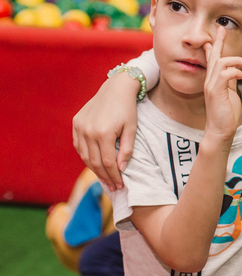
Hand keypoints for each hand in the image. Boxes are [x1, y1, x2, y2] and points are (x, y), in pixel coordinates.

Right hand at [72, 71, 141, 191]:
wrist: (116, 89)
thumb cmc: (128, 109)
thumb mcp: (132, 129)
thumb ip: (127, 149)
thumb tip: (121, 169)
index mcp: (104, 133)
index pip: (108, 163)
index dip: (114, 176)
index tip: (120, 185)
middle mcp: (88, 131)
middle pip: (95, 162)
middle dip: (105, 176)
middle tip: (113, 186)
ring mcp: (80, 127)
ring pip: (84, 156)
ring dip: (94, 169)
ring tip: (105, 178)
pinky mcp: (76, 123)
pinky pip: (78, 146)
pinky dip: (85, 156)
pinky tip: (94, 164)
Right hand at [203, 27, 241, 141]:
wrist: (221, 131)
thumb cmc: (226, 114)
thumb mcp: (230, 93)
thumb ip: (230, 81)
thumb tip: (236, 71)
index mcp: (213, 80)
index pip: (213, 59)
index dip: (215, 46)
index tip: (218, 34)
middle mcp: (209, 80)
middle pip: (212, 56)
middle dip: (218, 42)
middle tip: (222, 29)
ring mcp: (211, 86)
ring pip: (219, 63)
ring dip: (235, 60)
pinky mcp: (215, 92)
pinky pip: (223, 75)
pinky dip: (234, 72)